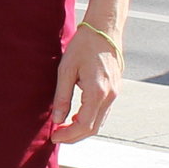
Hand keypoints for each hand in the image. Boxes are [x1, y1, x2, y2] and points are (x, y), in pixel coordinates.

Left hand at [51, 27, 122, 143]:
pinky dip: (90, 120)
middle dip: (74, 136)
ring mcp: (115, 93)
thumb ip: (62, 97)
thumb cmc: (83, 46)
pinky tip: (76, 117)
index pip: (84, 125)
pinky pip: (103, 112)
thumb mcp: (66, 70)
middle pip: (94, 128)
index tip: (54, 137)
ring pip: (100, 122)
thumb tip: (57, 120)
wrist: (104, 30)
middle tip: (57, 136)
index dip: (68, 135)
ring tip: (63, 128)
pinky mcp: (115, 90)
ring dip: (82, 129)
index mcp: (97, 92)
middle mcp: (110, 96)